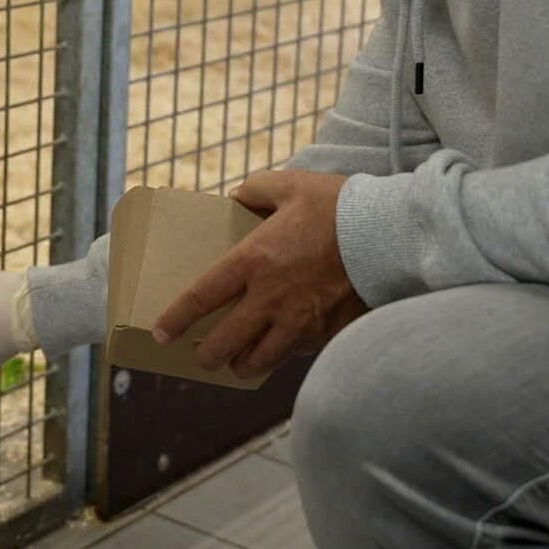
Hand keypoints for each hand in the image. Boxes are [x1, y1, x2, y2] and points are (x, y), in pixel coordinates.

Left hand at [152, 171, 366, 379]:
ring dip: (241, 364)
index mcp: (253, 261)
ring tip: (236, 362)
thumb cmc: (337, 207)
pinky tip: (280, 349)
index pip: (202, 297)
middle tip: (200, 355)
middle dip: (205, 355)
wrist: (387, 235)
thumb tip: (236, 197)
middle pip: (224, 343)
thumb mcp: (290, 184)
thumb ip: (256, 189)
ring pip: (257, 361)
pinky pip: (294, 354)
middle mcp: (269, 298)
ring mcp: (298, 321)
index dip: (177, 318)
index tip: (161, 333)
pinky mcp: (324, 332)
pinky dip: (282, 356)